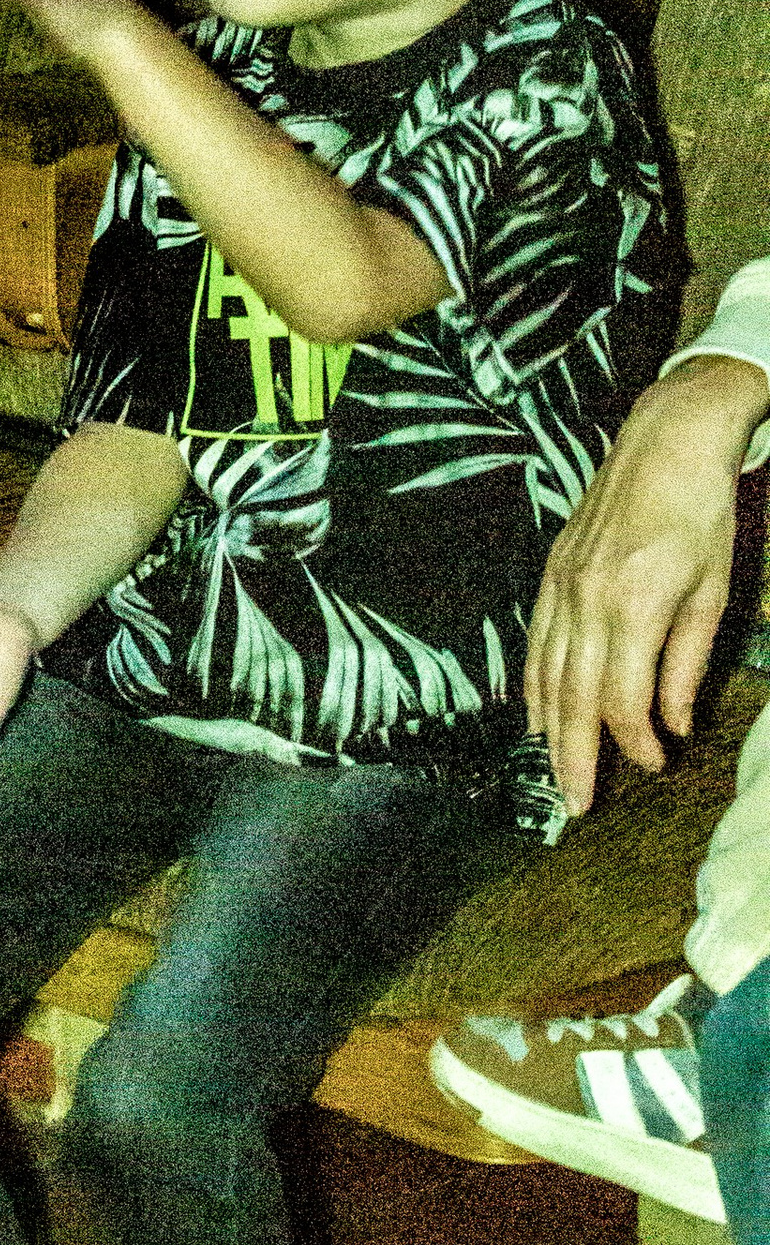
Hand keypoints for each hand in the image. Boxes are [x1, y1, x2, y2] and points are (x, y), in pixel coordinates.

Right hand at [526, 355, 763, 813]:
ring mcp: (561, 582)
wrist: (665, 439)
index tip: (653, 767)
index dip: (633, 741)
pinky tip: (535, 710)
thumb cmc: (702, 512)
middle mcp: (586, 597)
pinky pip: (536, 639)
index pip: (622, 697)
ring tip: (552, 771)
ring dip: (546, 728)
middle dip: (573, 755)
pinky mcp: (552, 570)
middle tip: (573, 805)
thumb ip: (686, 663)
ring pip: (545, 672)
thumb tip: (672, 725)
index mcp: (633, 604)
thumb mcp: (712, 591)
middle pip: (570, 695)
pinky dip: (532, 682)